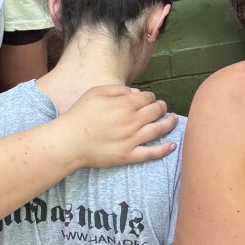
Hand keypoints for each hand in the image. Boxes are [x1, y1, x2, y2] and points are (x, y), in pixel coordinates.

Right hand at [62, 85, 176, 167]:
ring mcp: (132, 139)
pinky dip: (164, 149)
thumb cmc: (80, 115)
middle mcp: (132, 121)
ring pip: (159, 129)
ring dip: (169, 123)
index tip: (149, 99)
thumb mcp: (96, 92)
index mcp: (124, 104)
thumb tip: (136, 93)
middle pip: (156, 111)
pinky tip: (173, 145)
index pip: (147, 97)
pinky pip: (152, 153)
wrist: (69, 141)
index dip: (150, 97)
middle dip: (161, 107)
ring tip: (174, 120)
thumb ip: (117, 89)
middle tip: (163, 108)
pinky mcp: (129, 155)